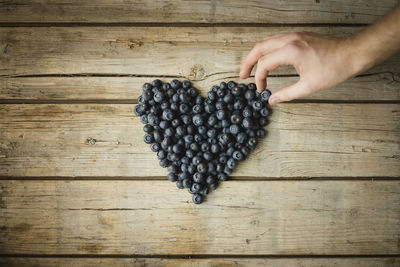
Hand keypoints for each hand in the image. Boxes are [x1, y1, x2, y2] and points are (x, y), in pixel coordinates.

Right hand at [239, 32, 359, 104]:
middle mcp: (289, 40)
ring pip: (266, 41)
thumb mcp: (309, 86)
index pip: (264, 64)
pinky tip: (266, 59)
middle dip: (248, 62)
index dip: (259, 78)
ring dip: (256, 55)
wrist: (352, 53)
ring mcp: (294, 35)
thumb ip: (286, 94)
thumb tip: (272, 100)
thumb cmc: (334, 69)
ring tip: (251, 68)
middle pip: (259, 47)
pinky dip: (266, 50)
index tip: (260, 90)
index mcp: (290, 51)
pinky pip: (275, 40)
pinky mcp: (298, 35)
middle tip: (242, 75)